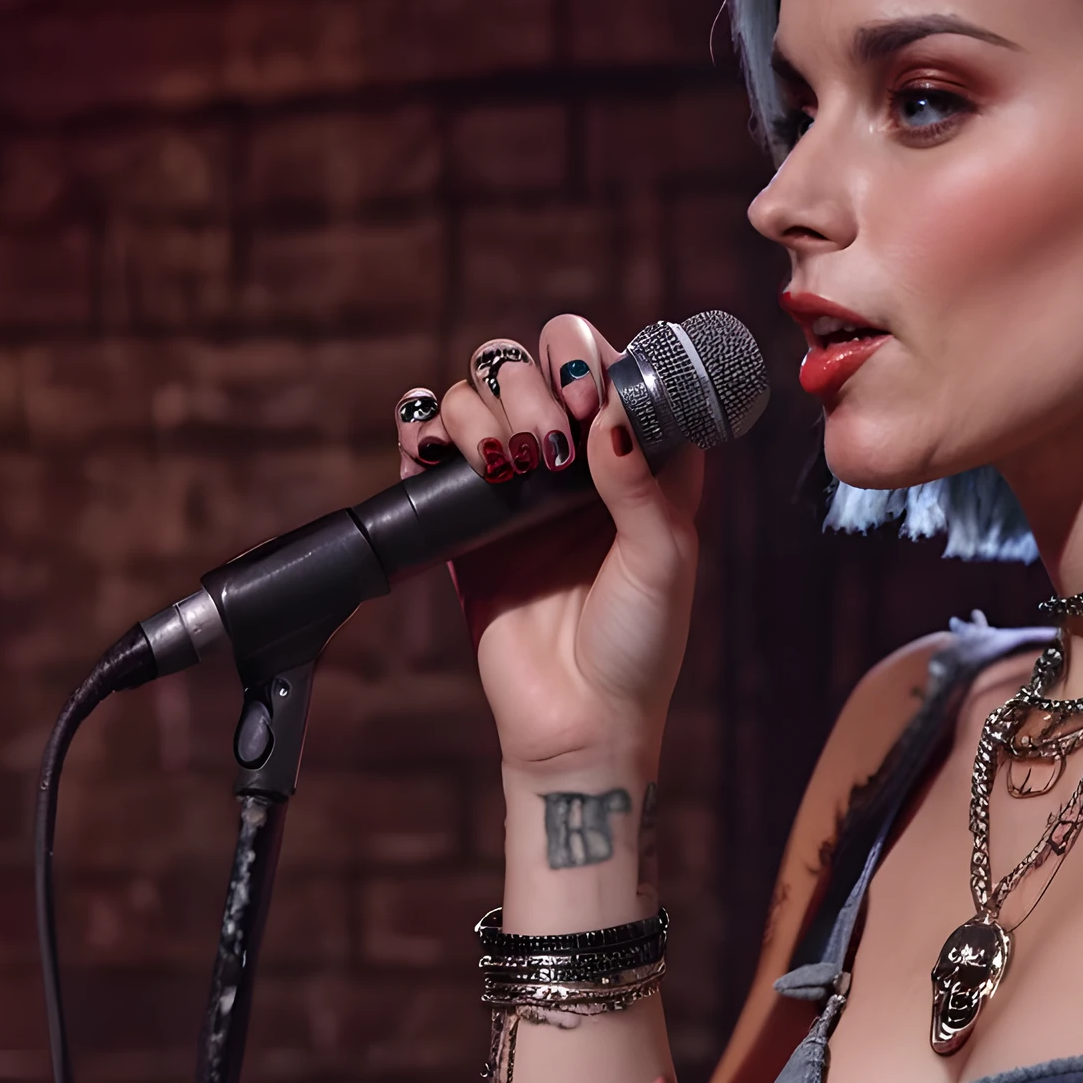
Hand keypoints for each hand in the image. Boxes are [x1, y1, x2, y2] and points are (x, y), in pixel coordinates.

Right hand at [393, 316, 702, 772]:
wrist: (577, 722)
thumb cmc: (638, 647)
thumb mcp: (662, 559)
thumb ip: (639, 480)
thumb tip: (611, 408)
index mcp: (636, 463)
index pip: (611, 369)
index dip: (596, 360)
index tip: (589, 397)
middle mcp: (575, 465)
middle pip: (534, 368)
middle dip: (532, 382)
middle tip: (548, 442)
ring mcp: (515, 490)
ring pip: (478, 396)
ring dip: (480, 407)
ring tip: (505, 463)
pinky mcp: (463, 523)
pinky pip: (428, 451)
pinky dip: (420, 429)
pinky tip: (436, 453)